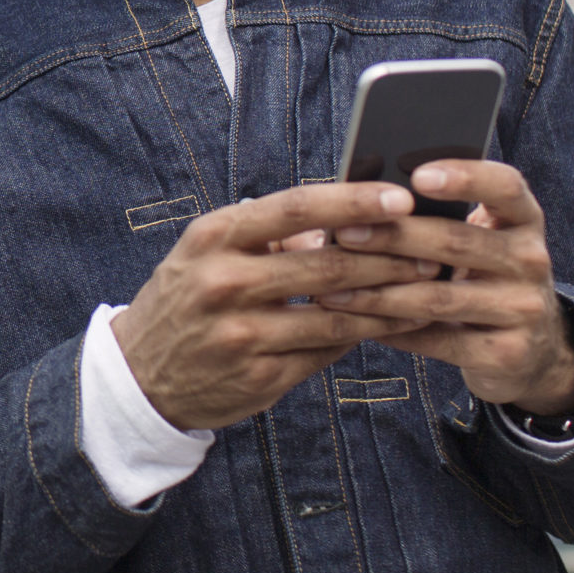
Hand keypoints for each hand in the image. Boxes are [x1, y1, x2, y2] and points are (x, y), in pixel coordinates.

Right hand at [111, 184, 444, 430]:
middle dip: (389, 257)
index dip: (353, 201)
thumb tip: (340, 216)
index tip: (401, 196)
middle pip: (326, 264)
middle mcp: (224, 282)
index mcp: (214, 237)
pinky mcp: (258, 376)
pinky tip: (388, 325)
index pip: (295, 208)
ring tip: (425, 289)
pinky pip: (325, 352)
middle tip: (432, 249)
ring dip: (388, 302)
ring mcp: (241, 334)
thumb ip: (269, 232)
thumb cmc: (187, 297)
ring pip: (335, 315)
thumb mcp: (208, 249)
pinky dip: (362, 336)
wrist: (141, 375)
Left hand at [315, 160, 573, 414]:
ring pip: (439, 297)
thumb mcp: (479, 240)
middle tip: (342, 233)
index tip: (417, 175)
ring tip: (332, 288)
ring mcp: (523, 310)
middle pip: (456, 241)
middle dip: (393, 237)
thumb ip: (440, 216)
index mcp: (524, 220)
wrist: (532, 349)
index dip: (465, 177)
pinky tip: (357, 322)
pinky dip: (392, 330)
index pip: (505, 186)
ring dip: (379, 292)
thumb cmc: (483, 276)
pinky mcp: (507, 354)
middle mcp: (532, 260)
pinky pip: (438, 341)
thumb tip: (362, 193)